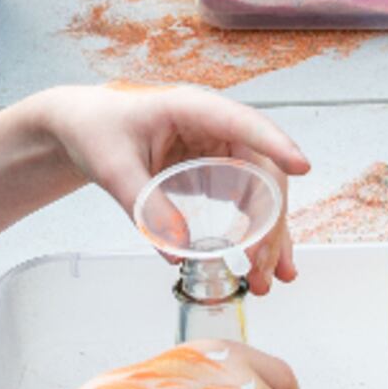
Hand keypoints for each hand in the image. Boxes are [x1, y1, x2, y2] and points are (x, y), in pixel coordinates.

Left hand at [31, 83, 307, 291]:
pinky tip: (263, 265)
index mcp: (193, 109)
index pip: (243, 123)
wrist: (85, 128)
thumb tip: (177, 252)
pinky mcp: (218, 171)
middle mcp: (218, 127)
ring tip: (268, 279)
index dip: (275, 144)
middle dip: (271, 220)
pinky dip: (256, 234)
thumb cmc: (98, 129)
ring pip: (262, 191)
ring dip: (269, 235)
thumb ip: (144, 205)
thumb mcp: (113, 167)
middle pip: (263, 170)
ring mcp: (222, 149)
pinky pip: (247, 202)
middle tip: (263, 265)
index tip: (302, 167)